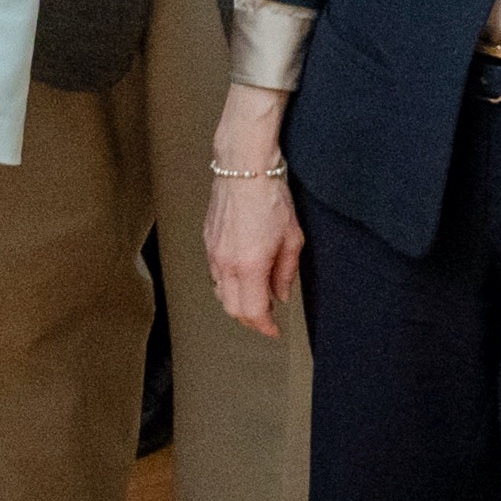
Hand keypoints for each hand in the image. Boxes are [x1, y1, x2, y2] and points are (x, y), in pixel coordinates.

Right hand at [203, 86, 298, 334]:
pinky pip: (215, 274)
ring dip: (238, 302)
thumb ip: (286, 272)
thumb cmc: (269, 197)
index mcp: (249, 266)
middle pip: (232, 308)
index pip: (253, 311)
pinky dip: (228, 284)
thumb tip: (281, 294)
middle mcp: (225, 264)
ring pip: (220, 293)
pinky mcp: (207, 242)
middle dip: (251, 318)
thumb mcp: (292, 239)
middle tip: (268, 318)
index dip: (265, 327)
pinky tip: (243, 276)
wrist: (243, 168)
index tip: (275, 331)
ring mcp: (212, 253)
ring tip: (257, 298)